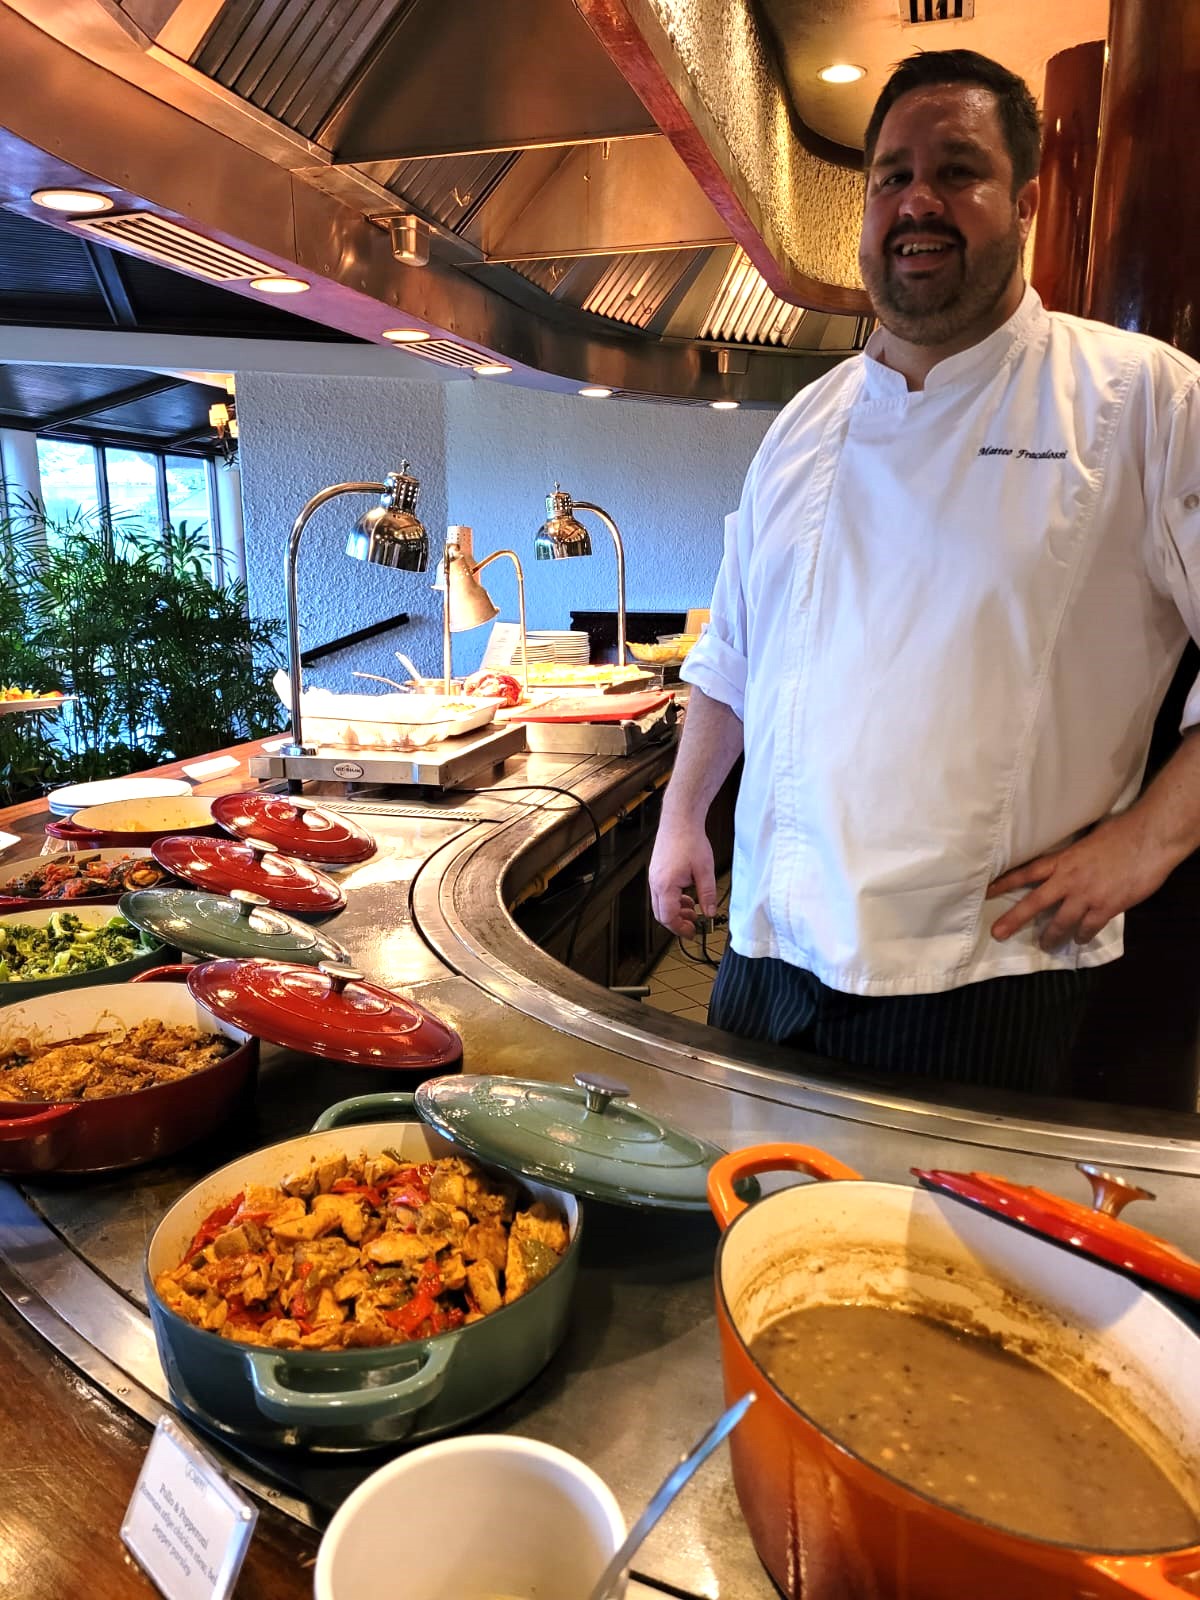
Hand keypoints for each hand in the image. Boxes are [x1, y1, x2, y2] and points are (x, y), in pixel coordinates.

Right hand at [649, 819, 715, 936]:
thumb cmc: (690, 841)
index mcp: (665, 885)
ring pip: (661, 904)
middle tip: (693, 925)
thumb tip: (709, 913)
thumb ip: (707, 895)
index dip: (680, 928)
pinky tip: (688, 896)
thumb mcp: (704, 871)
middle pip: (660, 914)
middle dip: (677, 922)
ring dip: (676, 911)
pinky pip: (661, 894)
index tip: (692, 932)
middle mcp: (655, 883)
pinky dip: (673, 900)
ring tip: (694, 909)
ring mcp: (654, 877)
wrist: (680, 820)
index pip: (668, 917)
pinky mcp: (656, 872)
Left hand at [987, 812, 1170, 949]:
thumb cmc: (1122, 833)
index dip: (1004, 883)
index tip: (985, 892)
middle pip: (1035, 902)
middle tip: (998, 933)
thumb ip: (1074, 856)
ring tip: (1046, 944)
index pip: (1025, 872)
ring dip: (1052, 936)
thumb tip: (1069, 863)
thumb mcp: (1088, 840)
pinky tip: (1080, 939)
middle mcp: (1069, 879)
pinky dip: (1082, 935)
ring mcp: (1087, 895)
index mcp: (1063, 860)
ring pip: (1061, 922)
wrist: (1149, 839)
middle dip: (1014, 919)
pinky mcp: (1106, 907)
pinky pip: (1088, 928)